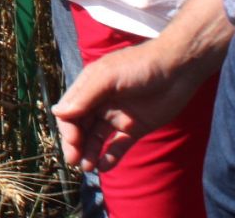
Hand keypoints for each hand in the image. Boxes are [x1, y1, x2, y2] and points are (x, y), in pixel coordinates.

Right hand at [54, 37, 211, 172]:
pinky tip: (104, 167)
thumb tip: (57, 113)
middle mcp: (100, 103)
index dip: (68, 128)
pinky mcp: (136, 128)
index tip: (74, 142)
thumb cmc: (139, 66)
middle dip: (75, 144)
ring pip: (97, 138)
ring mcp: (118, 116)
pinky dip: (111, 157)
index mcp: (89, 88)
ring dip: (90, 153)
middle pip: (81, 127)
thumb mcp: (107, 77)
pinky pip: (119, 146)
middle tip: (75, 161)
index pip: (70, 112)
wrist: (178, 69)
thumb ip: (84, 96)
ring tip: (89, 168)